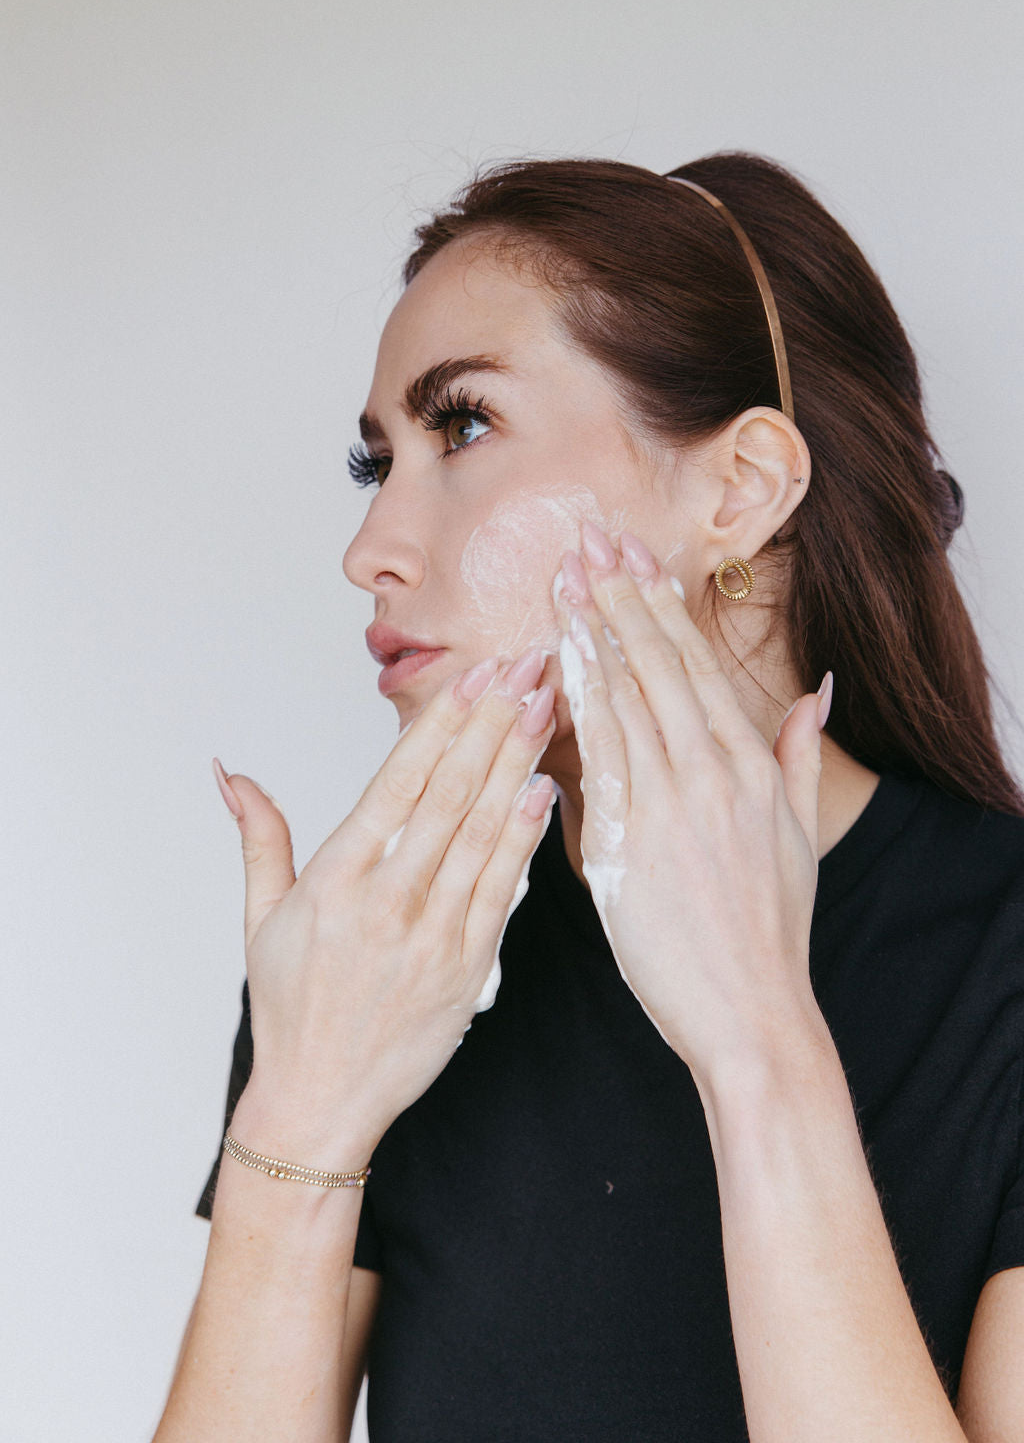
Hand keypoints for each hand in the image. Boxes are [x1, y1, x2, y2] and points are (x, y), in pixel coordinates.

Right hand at [212, 651, 555, 1162]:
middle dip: (492, 721)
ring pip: (483, 832)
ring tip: (545, 706)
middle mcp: (386, 901)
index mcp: (335, 880)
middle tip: (526, 664)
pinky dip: (525, 838)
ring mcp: (432, 936)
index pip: (398, 781)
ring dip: (517, 763)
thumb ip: (259, 837)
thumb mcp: (262, 919)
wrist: (321, 1102)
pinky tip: (544, 790)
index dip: (442, 721)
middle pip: (450, 793)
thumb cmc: (292, 1008)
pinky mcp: (468, 969)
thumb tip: (231, 774)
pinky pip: (502, 891)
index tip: (475, 674)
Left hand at [553, 522, 831, 1084]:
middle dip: (618, 596)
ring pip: (623, 698)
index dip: (659, 604)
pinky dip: (574, 705)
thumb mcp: (797, 832)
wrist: (750, 1010)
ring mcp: (669, 803)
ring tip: (562, 581)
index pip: (696, 662)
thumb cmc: (768, 928)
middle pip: (657, 664)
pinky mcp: (627, 840)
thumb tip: (814, 690)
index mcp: (751, 763)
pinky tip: (551, 666)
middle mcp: (711, 771)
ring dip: (590, 634)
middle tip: (587, 541)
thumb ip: (799, 753)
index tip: (630, 557)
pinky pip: (596, 757)